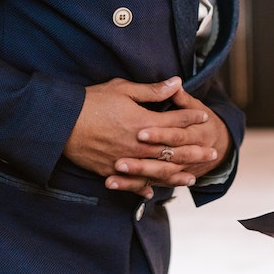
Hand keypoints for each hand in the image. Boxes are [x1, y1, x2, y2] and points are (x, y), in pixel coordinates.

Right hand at [63, 76, 214, 197]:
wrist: (60, 122)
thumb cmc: (91, 101)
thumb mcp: (122, 89)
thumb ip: (152, 91)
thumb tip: (176, 82)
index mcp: (143, 122)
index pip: (175, 120)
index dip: (191, 117)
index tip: (204, 116)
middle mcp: (138, 145)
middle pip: (173, 150)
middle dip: (194, 151)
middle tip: (213, 154)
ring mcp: (125, 161)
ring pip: (157, 172)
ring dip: (177, 175)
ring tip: (193, 178)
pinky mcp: (109, 171)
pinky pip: (131, 184)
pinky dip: (143, 188)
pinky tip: (153, 191)